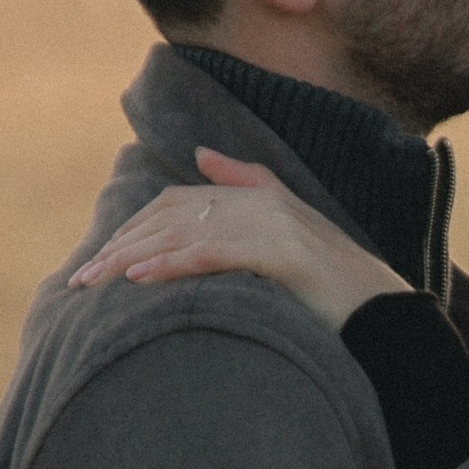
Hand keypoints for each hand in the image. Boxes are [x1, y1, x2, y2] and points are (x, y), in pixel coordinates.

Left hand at [70, 149, 406, 331]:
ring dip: (131, 259)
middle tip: (80, 280)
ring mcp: (273, 226)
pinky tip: (139, 280)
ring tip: (94, 282)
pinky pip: (213, 255)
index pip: (179, 203)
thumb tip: (201, 154)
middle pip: (172, 216)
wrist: (389, 314)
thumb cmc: (339, 285)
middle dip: (120, 246)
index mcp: (260, 196)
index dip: (136, 229)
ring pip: (184, 234)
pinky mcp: (282, 255)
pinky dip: (172, 265)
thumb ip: (247, 184)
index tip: (101, 260)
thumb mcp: (291, 230)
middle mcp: (262, 202)